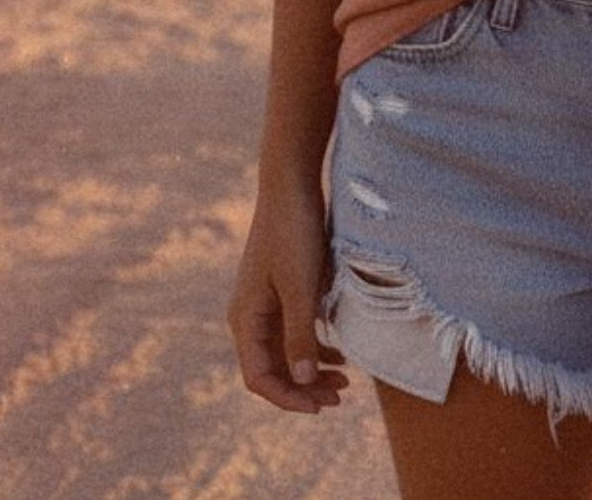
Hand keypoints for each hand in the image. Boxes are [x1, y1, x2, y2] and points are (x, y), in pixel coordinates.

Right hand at [228, 183, 349, 413]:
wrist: (292, 184)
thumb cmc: (294, 233)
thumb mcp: (301, 287)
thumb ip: (301, 335)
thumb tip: (302, 381)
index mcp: (245, 319)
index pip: (260, 377)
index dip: (288, 398)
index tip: (321, 406)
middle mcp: (250, 316)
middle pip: (273, 369)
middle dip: (304, 388)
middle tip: (341, 397)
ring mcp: (266, 302)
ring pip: (286, 352)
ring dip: (312, 370)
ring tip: (346, 381)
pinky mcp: (282, 289)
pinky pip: (295, 331)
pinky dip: (315, 346)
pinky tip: (340, 353)